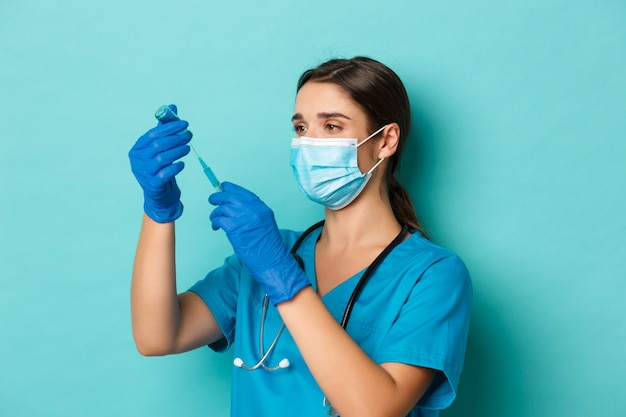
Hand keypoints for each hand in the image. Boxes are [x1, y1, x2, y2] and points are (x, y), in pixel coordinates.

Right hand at [129, 105, 191, 222]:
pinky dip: (175, 167)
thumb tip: (173, 106)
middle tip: (190, 135)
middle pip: (159, 145)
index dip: (170, 127)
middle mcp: (137, 159)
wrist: (158, 193)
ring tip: (188, 148)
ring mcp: (143, 173)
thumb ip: (164, 128)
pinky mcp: (152, 184)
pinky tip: (181, 164)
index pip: (153, 134)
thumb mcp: (160, 148)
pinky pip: (166, 173)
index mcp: (138, 148)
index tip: (184, 123)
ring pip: (163, 158)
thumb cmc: (159, 166)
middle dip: (177, 138)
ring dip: (178, 151)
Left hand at [209, 182, 310, 304]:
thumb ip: (252, 213)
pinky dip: (215, 222)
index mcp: (261, 208)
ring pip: (222, 208)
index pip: (243, 192)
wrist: (272, 260)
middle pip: (230, 196)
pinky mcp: (235, 229)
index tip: (223, 186)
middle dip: (218, 197)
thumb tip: (234, 207)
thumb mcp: (264, 223)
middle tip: (212, 200)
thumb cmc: (268, 246)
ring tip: (215, 220)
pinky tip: (216, 227)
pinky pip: (219, 220)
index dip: (231, 188)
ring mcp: (244, 218)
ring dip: (215, 213)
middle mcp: (253, 210)